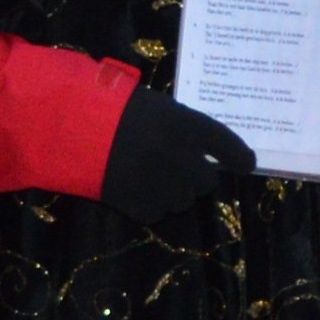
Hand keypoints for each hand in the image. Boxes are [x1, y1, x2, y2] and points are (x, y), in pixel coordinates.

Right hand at [98, 81, 264, 221]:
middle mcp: (183, 159)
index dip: (239, 157)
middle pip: (205, 181)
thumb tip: (195, 148)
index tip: (246, 165)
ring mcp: (163, 186)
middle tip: (174, 164)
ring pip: (182, 200)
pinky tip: (132, 187)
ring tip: (147, 174)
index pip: (227, 146)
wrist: (73, 129)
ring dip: (172, 190)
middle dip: (194, 175)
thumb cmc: (113, 108)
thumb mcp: (156, 107)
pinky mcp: (141, 207)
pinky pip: (157, 212)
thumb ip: (180, 127)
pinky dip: (149, 204)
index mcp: (188, 126)